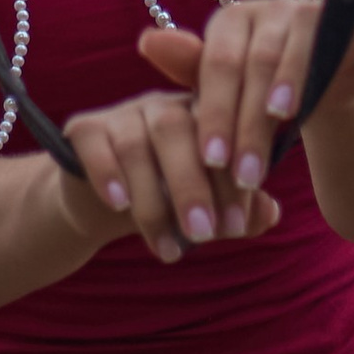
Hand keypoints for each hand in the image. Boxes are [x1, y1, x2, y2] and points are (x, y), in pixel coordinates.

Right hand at [59, 83, 285, 266]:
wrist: (99, 205)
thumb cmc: (166, 202)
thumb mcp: (203, 209)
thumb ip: (237, 210)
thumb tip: (270, 212)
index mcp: (200, 116)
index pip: (219, 129)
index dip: (229, 174)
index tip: (239, 223)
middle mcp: (161, 105)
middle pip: (176, 128)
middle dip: (193, 185)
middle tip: (205, 235)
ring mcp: (120, 114)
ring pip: (135, 143)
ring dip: (153, 200)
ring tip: (168, 249)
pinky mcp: (83, 129)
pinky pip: (95, 143)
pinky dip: (108, 173)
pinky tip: (120, 206)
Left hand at [133, 0, 353, 206]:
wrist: (338, 82)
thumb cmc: (271, 91)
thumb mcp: (235, 93)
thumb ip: (195, 73)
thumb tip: (147, 41)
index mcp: (231, 22)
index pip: (216, 65)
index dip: (215, 113)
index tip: (210, 161)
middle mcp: (265, 9)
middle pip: (246, 66)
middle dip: (241, 126)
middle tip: (239, 176)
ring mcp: (303, 9)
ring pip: (277, 61)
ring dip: (265, 113)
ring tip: (261, 159)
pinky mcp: (341, 16)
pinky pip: (318, 48)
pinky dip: (299, 80)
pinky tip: (289, 114)